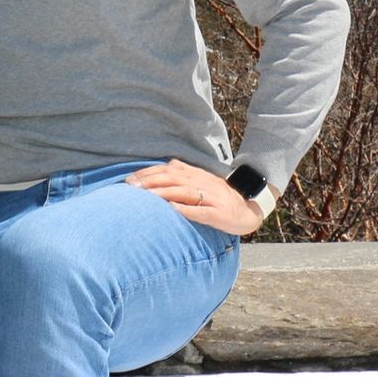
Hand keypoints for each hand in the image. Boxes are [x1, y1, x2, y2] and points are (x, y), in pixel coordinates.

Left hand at [126, 159, 265, 237]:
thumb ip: (186, 172)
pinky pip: (200, 211)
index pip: (168, 170)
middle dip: (150, 182)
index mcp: (196, 175)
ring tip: (147, 196)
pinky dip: (186, 210)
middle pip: (172, 179)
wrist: (248, 209)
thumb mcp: (203, 180)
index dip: (148, 173)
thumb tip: (167, 163)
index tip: (129, 180)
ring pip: (184, 193)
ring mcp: (210, 197)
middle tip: (131, 187)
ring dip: (164, 194)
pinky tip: (173, 210)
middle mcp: (201, 182)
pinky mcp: (218, 213)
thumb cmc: (220, 196)